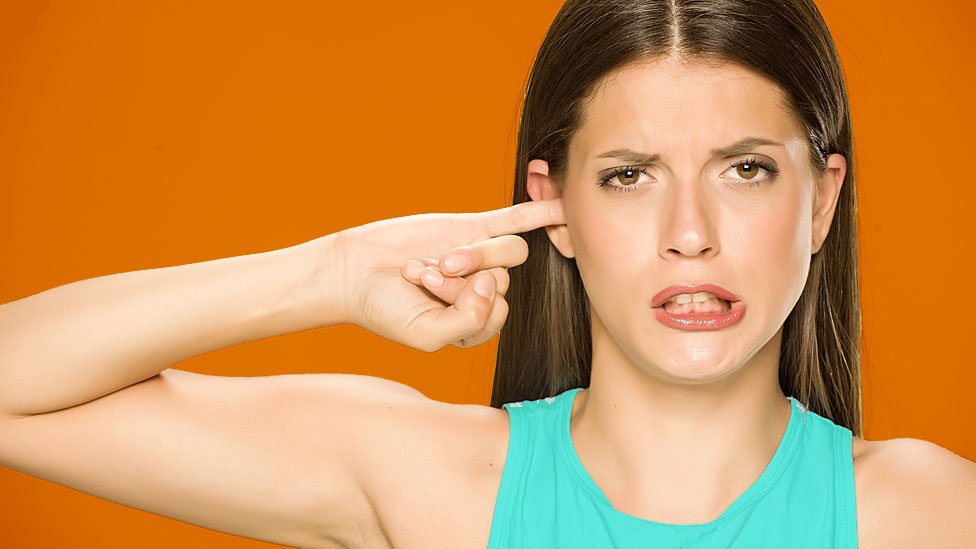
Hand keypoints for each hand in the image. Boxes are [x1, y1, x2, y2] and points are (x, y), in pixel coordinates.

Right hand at [332, 199, 563, 351]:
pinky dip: (541, 213)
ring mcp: (480, 256)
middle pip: (503, 281)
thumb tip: (494, 284)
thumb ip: (469, 323)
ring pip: (507, 253)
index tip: (431, 303)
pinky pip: (516, 219)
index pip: (498, 313)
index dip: (470, 307)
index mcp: (477, 322)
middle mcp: (483, 289)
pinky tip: (562, 207)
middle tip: (423, 279)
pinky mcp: (470, 226)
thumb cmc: (387, 310)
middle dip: (462, 283)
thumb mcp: (427, 334)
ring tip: (435, 263)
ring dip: (472, 256)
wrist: (353, 273)